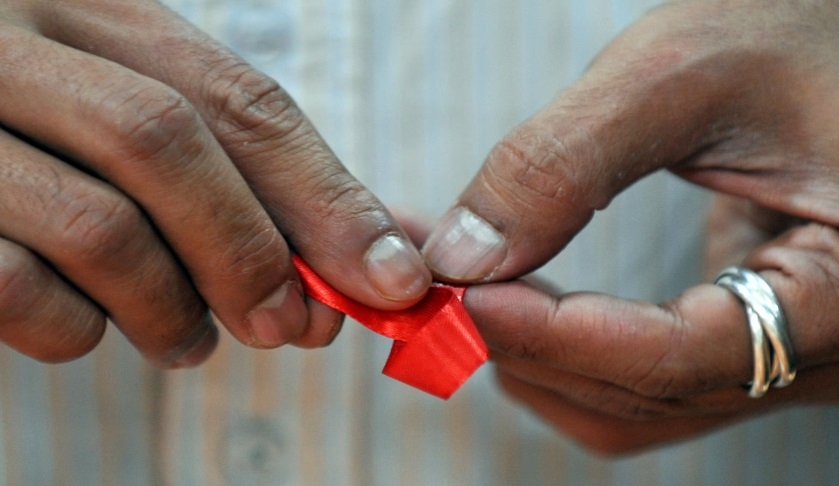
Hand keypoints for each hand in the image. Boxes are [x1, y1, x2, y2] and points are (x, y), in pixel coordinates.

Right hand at [0, 0, 430, 365]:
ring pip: (98, 225)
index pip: (238, 97)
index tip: (390, 275)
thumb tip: (376, 257)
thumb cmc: (56, 145)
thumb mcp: (143, 125)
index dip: (327, 195)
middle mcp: (9, 41)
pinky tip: (96, 330)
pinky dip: (80, 331)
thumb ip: (249, 176)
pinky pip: (20, 290)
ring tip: (190, 340)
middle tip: (293, 326)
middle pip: (166, 142)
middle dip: (249, 254)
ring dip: (172, 309)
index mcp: (91, 7)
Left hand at [421, 0, 838, 451]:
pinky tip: (511, 291)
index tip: (461, 294)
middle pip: (642, 391)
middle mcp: (820, 349)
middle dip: (525, 341)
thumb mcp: (688, 72)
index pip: (683, 357)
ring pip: (631, 402)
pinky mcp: (741, 330)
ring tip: (457, 285)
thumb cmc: (803, 32)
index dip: (558, 335)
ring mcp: (780, 349)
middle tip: (434, 283)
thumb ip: (569, 161)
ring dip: (532, 352)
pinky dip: (562, 344)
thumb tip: (462, 256)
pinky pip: (639, 374)